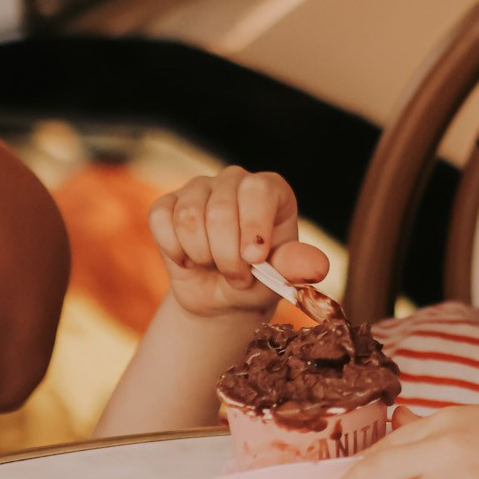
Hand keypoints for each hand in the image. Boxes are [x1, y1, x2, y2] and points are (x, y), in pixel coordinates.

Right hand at [148, 167, 328, 318]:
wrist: (223, 298)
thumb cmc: (258, 281)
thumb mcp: (280, 278)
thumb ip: (295, 268)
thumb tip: (317, 268)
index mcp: (270, 190)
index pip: (258, 191)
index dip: (253, 227)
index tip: (254, 260)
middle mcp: (235, 180)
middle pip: (220, 210)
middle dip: (226, 256)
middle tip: (237, 276)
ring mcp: (199, 188)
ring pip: (188, 217)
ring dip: (202, 256)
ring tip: (215, 267)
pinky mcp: (168, 203)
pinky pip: (161, 219)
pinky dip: (174, 249)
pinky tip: (188, 258)